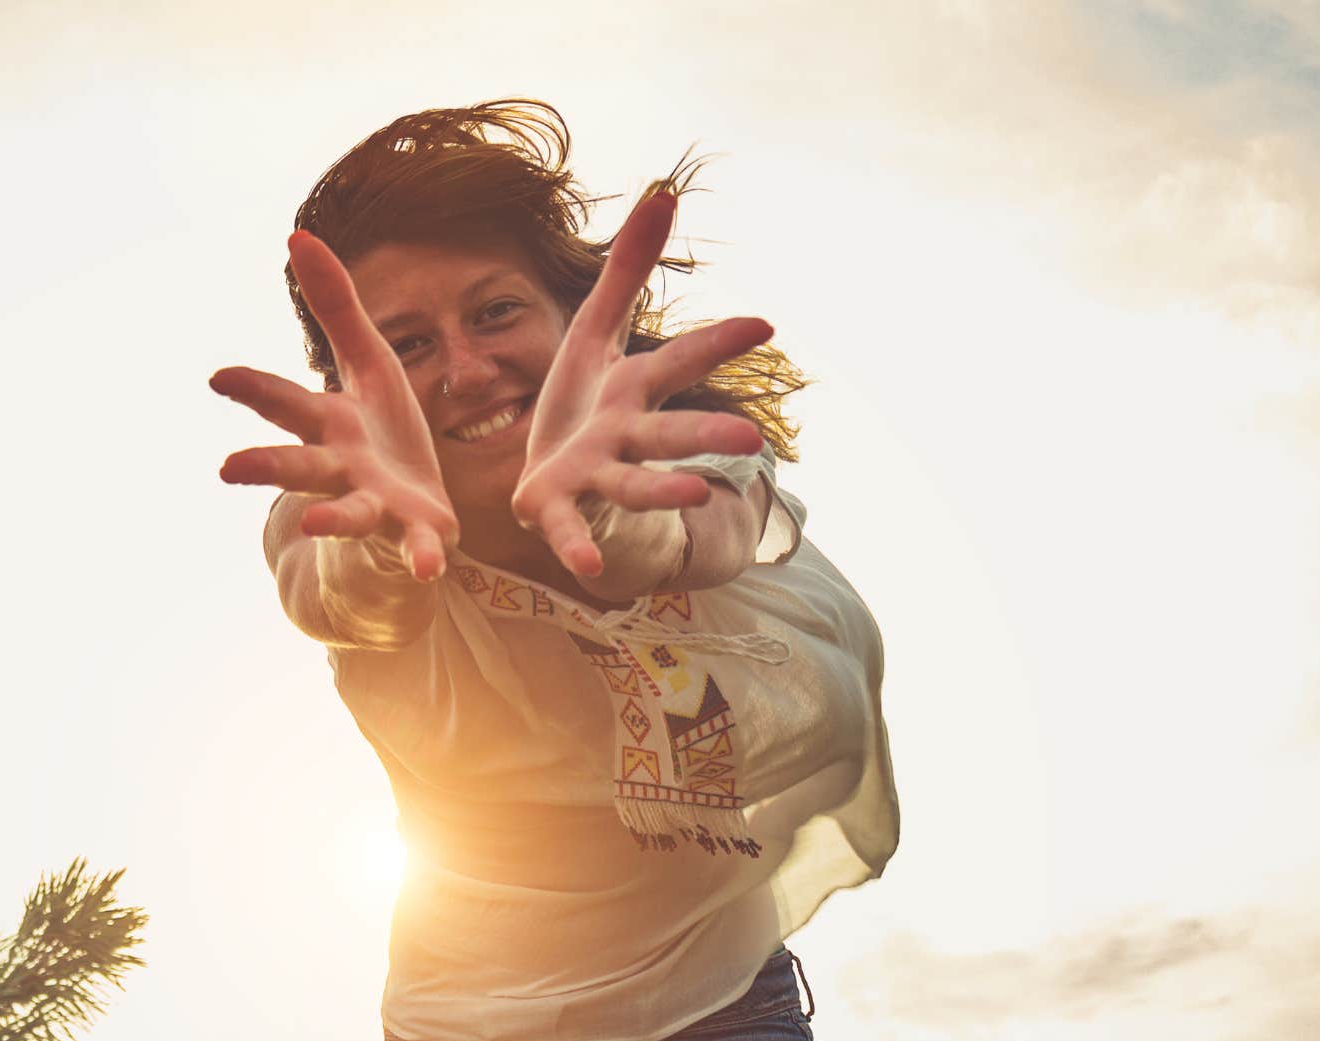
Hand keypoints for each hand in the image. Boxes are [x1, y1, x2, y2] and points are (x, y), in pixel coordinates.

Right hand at [210, 230, 459, 581]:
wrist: (407, 520)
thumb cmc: (380, 437)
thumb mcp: (367, 364)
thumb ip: (336, 307)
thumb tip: (298, 235)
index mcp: (331, 425)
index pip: (285, 404)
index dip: (254, 389)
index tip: (218, 378)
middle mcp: (342, 470)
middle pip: (300, 464)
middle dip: (266, 466)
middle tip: (228, 469)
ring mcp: (375, 507)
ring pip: (346, 513)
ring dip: (331, 517)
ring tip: (313, 521)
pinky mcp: (414, 535)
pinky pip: (418, 549)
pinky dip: (423, 559)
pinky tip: (430, 566)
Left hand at [512, 190, 772, 577]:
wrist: (554, 480)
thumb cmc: (585, 404)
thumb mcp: (595, 329)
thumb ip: (628, 269)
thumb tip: (664, 191)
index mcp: (633, 389)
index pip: (680, 362)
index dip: (718, 344)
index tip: (765, 326)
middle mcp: (625, 436)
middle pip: (670, 432)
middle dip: (707, 437)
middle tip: (751, 439)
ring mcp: (595, 476)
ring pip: (634, 483)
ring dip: (664, 489)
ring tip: (693, 494)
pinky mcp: (555, 507)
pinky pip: (571, 531)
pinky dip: (579, 549)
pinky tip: (587, 571)